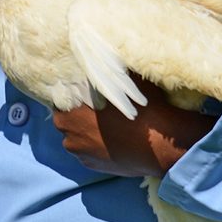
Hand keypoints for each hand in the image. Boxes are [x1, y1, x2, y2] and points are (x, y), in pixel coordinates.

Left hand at [51, 73, 215, 177]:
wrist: (160, 145)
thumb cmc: (140, 108)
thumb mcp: (121, 79)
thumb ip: (104, 72)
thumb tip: (99, 55)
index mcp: (67, 111)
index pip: (61, 97)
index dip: (73, 92)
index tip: (84, 90)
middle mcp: (67, 134)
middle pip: (66, 118)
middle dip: (78, 113)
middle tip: (97, 107)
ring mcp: (79, 153)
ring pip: (77, 137)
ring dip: (86, 131)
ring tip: (108, 125)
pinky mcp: (91, 166)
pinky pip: (88, 152)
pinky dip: (96, 146)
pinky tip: (112, 139)